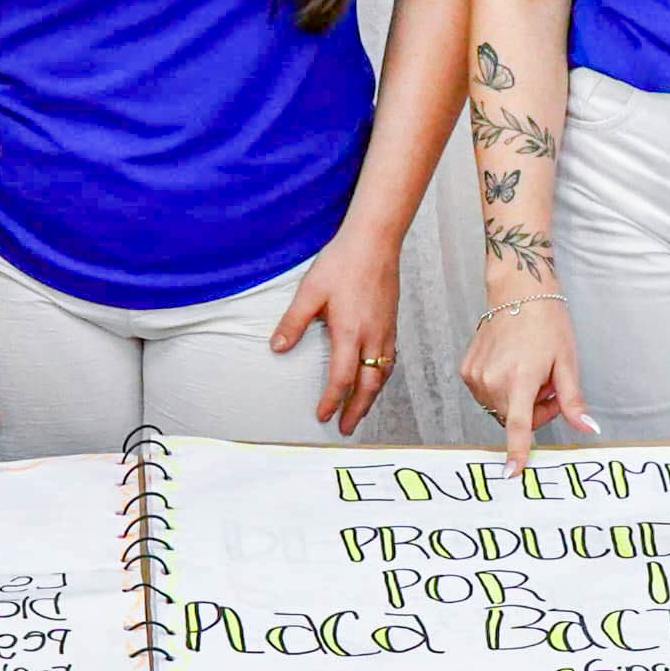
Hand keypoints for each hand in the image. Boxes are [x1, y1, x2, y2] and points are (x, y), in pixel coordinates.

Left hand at [273, 231, 404, 435]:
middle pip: (368, 385)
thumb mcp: (310, 291)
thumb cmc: (343, 262)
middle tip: (346, 429)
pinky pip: (390, 360)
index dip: (332, 401)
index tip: (322, 415)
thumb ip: (294, 322)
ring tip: (360, 411)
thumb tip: (277, 348)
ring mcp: (386, 331)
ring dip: (371, 397)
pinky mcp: (392, 323)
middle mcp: (372, 336)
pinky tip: (376, 378)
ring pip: (383, 375)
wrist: (375, 242)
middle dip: (357, 410)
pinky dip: (382, 377)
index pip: (342, 378)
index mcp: (350, 332)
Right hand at [461, 294, 592, 474]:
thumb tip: (588, 428)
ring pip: (500, 408)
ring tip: (530, 371)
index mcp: (520, 379)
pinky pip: (487, 395)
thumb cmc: (547, 324)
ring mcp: (476, 376)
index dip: (517, 452)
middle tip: (549, 386)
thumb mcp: (567, 362)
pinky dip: (501, 389)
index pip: (519, 426)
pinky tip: (512, 365)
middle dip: (534, 412)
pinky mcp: (467, 370)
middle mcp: (493, 380)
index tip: (512, 474)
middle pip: (514, 420)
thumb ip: (573, 401)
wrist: (517, 292)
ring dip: (517, 400)